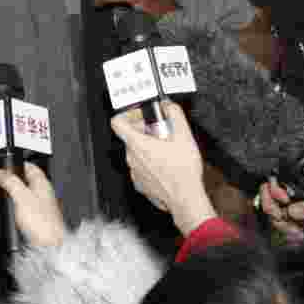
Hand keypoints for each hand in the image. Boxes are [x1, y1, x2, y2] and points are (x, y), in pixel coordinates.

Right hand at [0, 162, 66, 247]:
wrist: (46, 247)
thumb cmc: (42, 223)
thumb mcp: (23, 197)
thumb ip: (11, 182)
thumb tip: (2, 173)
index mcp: (39, 185)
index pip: (28, 168)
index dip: (16, 168)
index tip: (4, 172)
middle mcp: (35, 195)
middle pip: (13, 187)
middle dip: (0, 196)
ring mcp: (30, 210)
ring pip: (9, 204)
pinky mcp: (25, 223)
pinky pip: (9, 219)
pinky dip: (2, 222)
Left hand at [110, 100, 215, 235]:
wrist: (185, 198)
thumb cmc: (183, 171)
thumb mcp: (184, 135)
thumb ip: (174, 114)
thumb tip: (168, 105)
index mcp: (137, 144)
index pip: (117, 122)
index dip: (128, 115)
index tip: (141, 116)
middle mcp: (131, 158)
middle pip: (130, 136)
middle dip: (145, 130)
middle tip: (162, 131)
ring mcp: (134, 173)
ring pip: (136, 152)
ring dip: (149, 146)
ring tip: (167, 148)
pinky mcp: (140, 184)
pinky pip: (141, 167)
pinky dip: (150, 162)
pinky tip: (166, 164)